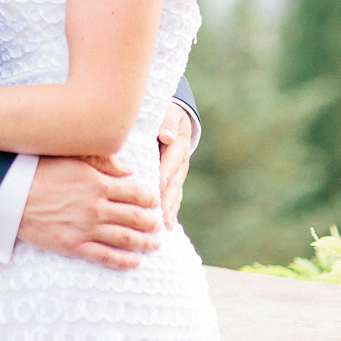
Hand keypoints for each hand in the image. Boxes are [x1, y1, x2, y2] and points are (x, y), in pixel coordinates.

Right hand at [17, 156, 160, 270]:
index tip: (156, 201)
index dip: (150, 198)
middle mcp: (97, 207)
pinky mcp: (75, 247)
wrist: (12, 196)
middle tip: (160, 225)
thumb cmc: (40, 171)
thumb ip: (103, 163)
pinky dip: (124, 261)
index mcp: (98, 183)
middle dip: (152, 222)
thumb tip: (129, 170)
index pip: (136, 192)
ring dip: (145, 243)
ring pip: (126, 239)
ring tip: (156, 245)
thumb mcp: (73, 158)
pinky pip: (107, 257)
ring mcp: (87, 229)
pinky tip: (135, 262)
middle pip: (136, 217)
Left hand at [157, 101, 191, 229]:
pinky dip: (170, 212)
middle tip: (160, 215)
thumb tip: (165, 135)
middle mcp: (181, 163)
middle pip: (175, 183)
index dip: (166, 173)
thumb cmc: (166, 115)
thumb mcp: (169, 113)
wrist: (174, 119)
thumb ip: (167, 123)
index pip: (172, 161)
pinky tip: (165, 226)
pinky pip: (173, 198)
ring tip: (163, 226)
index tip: (159, 185)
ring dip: (170, 210)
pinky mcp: (173, 182)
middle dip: (167, 200)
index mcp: (179, 146)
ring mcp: (178, 174)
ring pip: (175, 194)